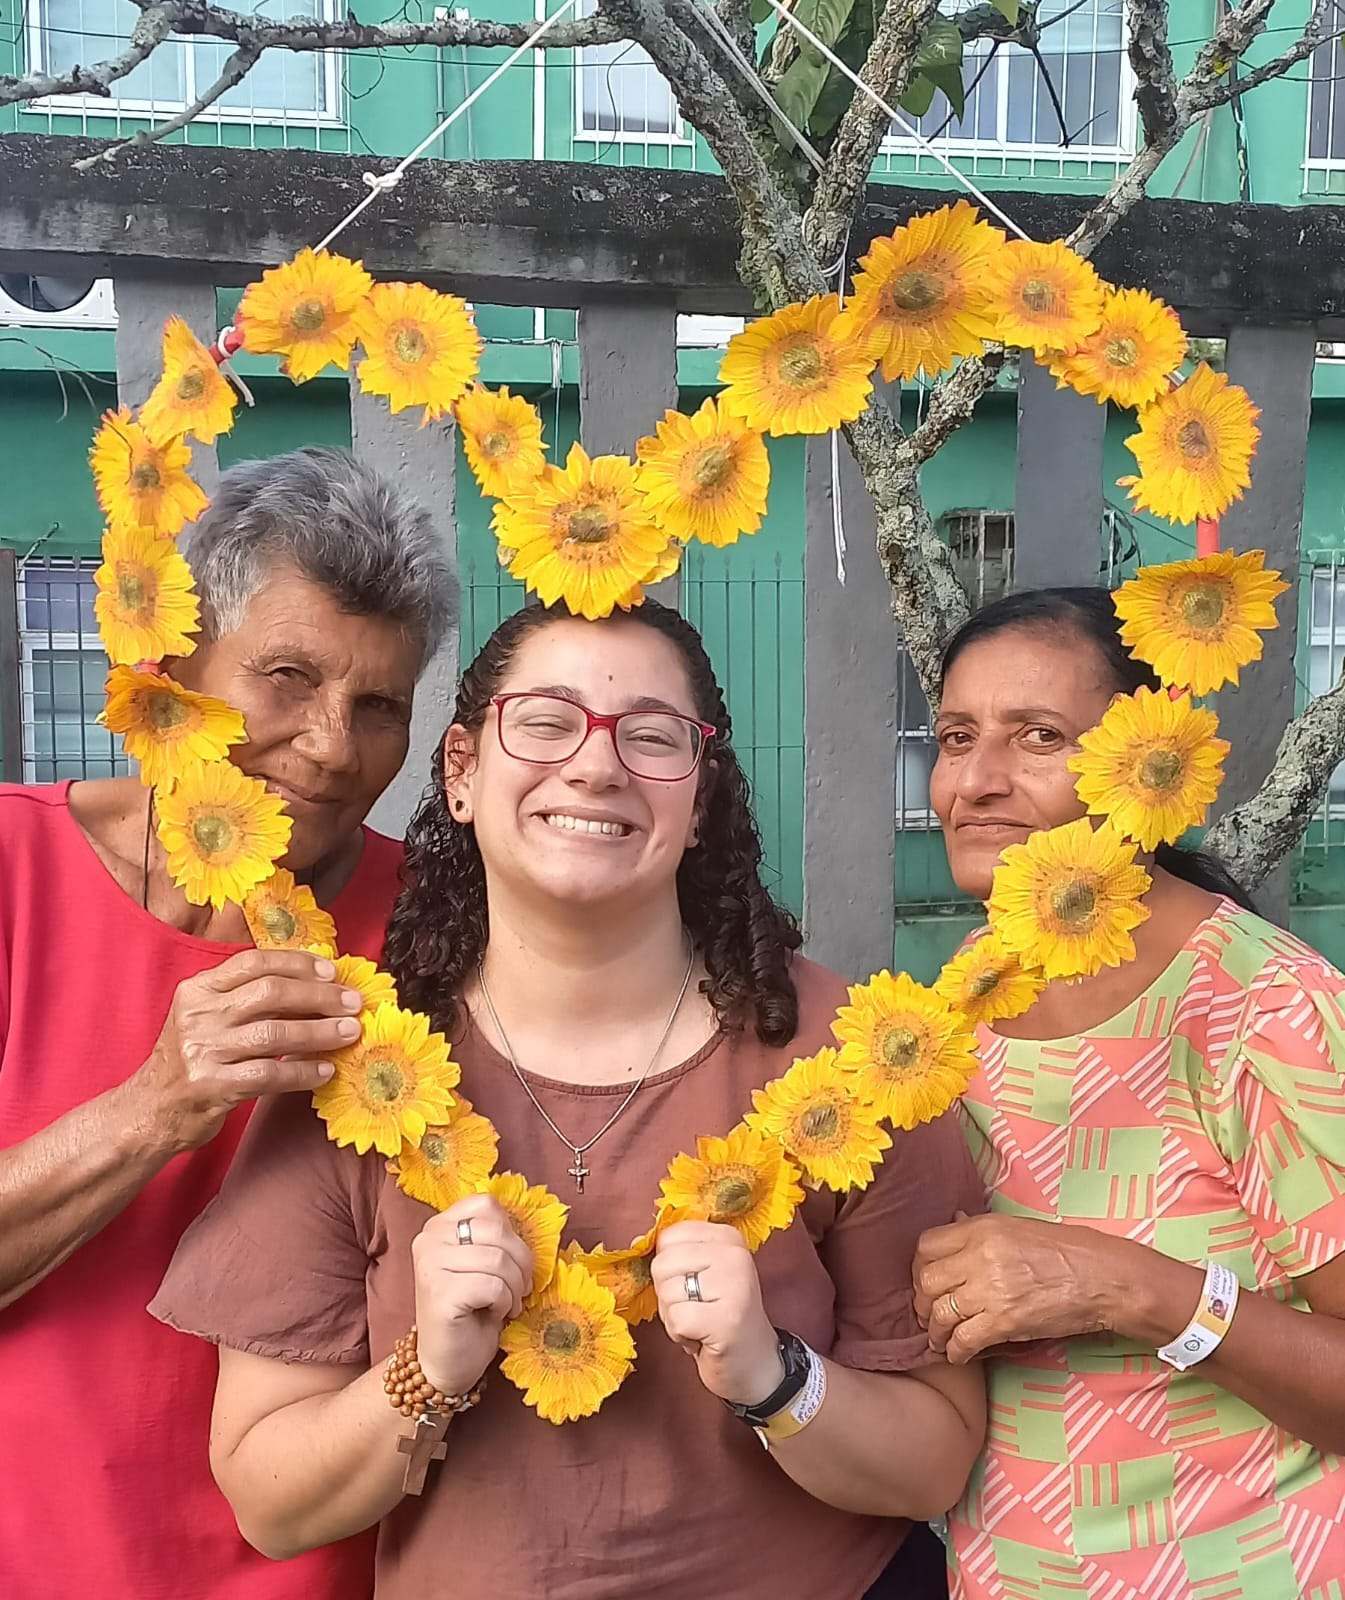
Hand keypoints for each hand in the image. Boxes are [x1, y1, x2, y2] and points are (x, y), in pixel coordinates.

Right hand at [129, 949, 365, 1153]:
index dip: (298, 964)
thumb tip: (315, 984)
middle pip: (269, 993)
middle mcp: (198, 1015)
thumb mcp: (208, 1017)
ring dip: (319, 1032)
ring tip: (349, 1033)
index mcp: (198, 989)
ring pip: (273, 1034)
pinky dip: (302, 1072)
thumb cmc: (192, 1060)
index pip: (254, 963)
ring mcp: (203, 1051)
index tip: (332, 971)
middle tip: (352, 1003)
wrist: (149, 1110)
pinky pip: (268, 1075)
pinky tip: (325, 1070)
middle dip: (318, 996)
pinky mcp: (211, 1087)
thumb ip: (249, 998)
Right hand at [412, 1195, 532, 1396]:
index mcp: (438, 1226)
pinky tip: (495, 1314)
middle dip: (521, 1262)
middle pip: (498, 1230)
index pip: (487, 1205)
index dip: (511, 1233)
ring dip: (515, 1287)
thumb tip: (526, 1228)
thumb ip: (493, 1239)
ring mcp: (430, 1265)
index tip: (513, 1261)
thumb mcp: (482, 1265)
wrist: (445, 1364)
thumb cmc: (470, 1313)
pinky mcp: (439, 1293)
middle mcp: (428, 1239)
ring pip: (498, 1259)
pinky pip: (493, 1285)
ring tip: (508, 1304)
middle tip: (520, 1288)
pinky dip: (504, 1302)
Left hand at [651, 1221, 782, 1405]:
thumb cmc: (721, 1319)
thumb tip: (637, 1240)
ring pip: (667, 1292)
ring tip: (701, 1325)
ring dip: (674, 1318)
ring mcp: (734, 1286)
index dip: (668, 1268)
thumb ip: (675, 1254)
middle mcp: (735, 1255)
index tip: (693, 1286)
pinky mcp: (727, 1320)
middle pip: (663, 1264)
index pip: (668, 1237)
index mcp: (728, 1238)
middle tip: (696, 1310)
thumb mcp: (702, 1275)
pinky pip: (676, 1319)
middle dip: (668, 1295)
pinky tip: (702, 1339)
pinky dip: (680, 1335)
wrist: (755, 1364)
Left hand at [913, 1212, 1129, 1363]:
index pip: (926, 1246)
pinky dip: (956, 1352)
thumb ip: (980, 1230)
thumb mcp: (1016, 1227)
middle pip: (927, 1281)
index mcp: (981, 1229)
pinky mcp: (1005, 1322)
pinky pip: (964, 1340)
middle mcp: (980, 1256)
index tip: (925, 1281)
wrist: (1102, 1277)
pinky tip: (958, 1355)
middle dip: (923, 1302)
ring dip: (936, 1331)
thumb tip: (953, 1223)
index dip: (920, 1267)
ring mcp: (991, 1290)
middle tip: (929, 1314)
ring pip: (940, 1313)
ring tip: (940, 1339)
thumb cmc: (1064, 1250)